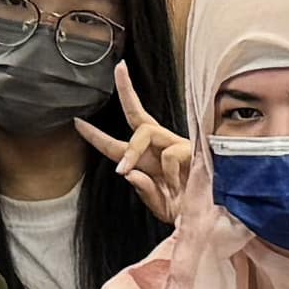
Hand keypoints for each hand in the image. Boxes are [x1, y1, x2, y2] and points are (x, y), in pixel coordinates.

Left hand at [76, 74, 200, 230]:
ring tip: (126, 170)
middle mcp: (159, 148)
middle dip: (127, 90)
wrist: (212, 219)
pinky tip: (177, 184)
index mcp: (146, 162)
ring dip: (131, 151)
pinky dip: (167, 172)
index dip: (96, 135)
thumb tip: (129, 173)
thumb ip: (144, 191)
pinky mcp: (190, 148)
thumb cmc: (186, 210)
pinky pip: (167, 153)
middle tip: (119, 68)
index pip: (117, 146)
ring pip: (144, 131)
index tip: (76, 122)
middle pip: (137, 115)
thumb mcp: (160, 206)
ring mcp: (175, 145)